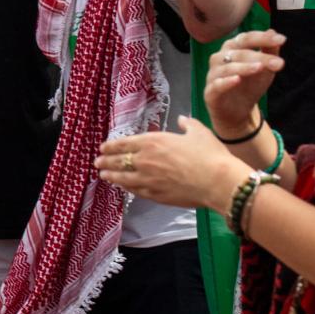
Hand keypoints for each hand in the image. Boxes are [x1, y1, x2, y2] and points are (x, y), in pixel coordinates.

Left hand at [97, 119, 251, 212]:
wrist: (217, 181)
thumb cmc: (210, 154)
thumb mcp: (199, 132)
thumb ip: (187, 124)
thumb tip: (182, 119)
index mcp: (153, 142)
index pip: (124, 144)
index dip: (111, 146)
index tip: (102, 147)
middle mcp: (145, 160)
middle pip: (118, 161)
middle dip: (105, 161)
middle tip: (97, 162)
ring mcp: (147, 179)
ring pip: (122, 177)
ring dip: (110, 175)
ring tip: (103, 174)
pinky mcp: (153, 195)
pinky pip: (133, 190)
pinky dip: (125, 187)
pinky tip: (121, 186)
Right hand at [205, 29, 284, 136]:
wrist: (238, 111)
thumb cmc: (249, 86)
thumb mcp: (265, 69)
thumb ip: (269, 52)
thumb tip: (273, 32)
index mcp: (232, 49)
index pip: (246, 38)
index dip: (262, 38)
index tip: (282, 40)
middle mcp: (219, 59)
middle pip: (239, 53)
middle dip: (259, 56)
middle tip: (278, 63)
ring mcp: (213, 75)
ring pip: (228, 67)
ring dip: (244, 67)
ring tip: (260, 68)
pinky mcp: (210, 92)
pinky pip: (217, 85)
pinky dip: (226, 82)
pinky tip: (237, 80)